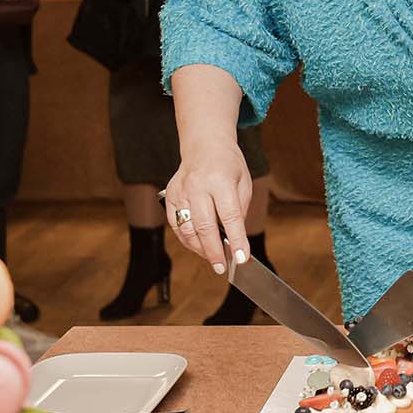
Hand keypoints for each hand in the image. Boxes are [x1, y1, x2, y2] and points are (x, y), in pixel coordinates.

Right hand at [165, 142, 253, 273]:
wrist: (204, 145)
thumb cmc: (228, 165)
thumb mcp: (243, 183)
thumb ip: (239, 211)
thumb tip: (235, 240)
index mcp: (220, 180)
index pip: (229, 215)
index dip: (236, 239)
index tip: (241, 258)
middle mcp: (197, 186)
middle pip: (204, 226)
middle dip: (214, 251)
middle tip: (223, 267)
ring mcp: (180, 192)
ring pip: (187, 229)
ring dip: (200, 249)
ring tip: (213, 259)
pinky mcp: (169, 197)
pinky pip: (176, 225)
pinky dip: (187, 240)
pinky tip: (198, 246)